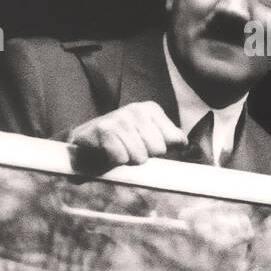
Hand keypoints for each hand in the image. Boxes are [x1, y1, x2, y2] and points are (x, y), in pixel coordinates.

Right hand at [67, 102, 186, 169]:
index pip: (175, 140)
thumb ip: (171, 141)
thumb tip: (187, 145)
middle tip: (128, 150)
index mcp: (151, 109)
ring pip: (140, 156)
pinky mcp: (102, 130)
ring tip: (118, 152)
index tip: (145, 146)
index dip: (161, 151)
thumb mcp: (149, 138)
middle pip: (158, 149)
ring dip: (128, 160)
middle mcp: (136, 109)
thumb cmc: (120, 144)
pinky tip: (106, 153)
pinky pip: (121, 157)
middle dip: (144, 156)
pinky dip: (114, 161)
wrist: (83, 144)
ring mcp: (119, 117)